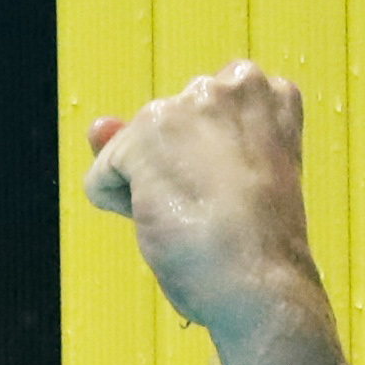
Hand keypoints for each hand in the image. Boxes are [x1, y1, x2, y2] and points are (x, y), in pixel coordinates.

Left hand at [84, 61, 314, 336]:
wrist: (262, 282)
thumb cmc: (251, 244)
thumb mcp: (217, 178)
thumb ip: (154, 143)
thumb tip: (96, 125)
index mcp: (267, 92)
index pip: (193, 124)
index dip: (203, 169)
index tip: (238, 194)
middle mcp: (231, 82)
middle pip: (157, 134)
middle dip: (169, 174)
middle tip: (219, 209)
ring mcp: (188, 103)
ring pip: (128, 154)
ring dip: (147, 192)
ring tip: (199, 213)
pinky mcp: (148, 131)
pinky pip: (100, 180)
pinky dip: (120, 210)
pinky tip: (166, 221)